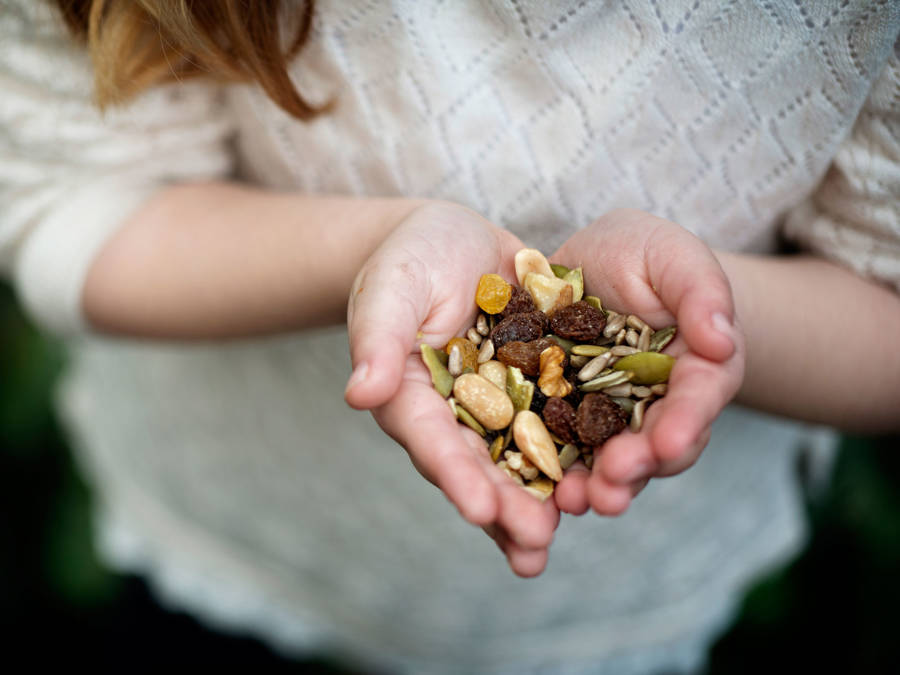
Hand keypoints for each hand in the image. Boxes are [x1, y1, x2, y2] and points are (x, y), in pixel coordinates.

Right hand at [344, 202, 558, 576]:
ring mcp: (500, 406)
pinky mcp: (539, 389)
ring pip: (520, 461)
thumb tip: (359, 395)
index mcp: (413, 397)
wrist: (453, 240)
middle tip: (534, 542)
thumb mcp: (391, 287)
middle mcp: (456, 414)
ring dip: (538, 501)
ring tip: (558, 540)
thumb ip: (378, 337)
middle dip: (505, 506)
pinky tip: (602, 485)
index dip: (454, 473)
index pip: (431, 438)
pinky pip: (559, 425)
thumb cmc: (408, 260)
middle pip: (479, 465)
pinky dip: (577, 457)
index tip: (476, 508)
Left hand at [550, 209, 744, 515]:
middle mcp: (659, 406)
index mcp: (697, 368)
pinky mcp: (567, 424)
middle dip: (636, 468)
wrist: (588, 268)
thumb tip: (722, 340)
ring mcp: (612, 421)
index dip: (685, 421)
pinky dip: (554, 476)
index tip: (669, 441)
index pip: (697, 398)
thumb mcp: (671, 256)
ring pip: (611, 462)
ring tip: (574, 500)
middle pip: (656, 446)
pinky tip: (540, 490)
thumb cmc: (640, 253)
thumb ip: (700, 290)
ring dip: (595, 486)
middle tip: (612, 485)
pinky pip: (563, 454)